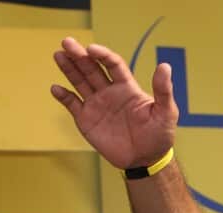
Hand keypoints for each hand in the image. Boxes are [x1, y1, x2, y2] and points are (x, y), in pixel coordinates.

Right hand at [50, 36, 177, 169]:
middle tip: (67, 42)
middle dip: (79, 55)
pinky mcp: (86, 119)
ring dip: (69, 68)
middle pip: (92, 68)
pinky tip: (56, 88)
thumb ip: (163, 90)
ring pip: (80, 82)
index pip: (113, 65)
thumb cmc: (159, 136)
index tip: (92, 49)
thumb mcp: (166, 113)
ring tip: (58, 55)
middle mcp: (109, 92)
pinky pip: (72, 104)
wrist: (146, 160)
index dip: (102, 55)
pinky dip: (63, 96)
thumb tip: (165, 66)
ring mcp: (96, 104)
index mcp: (127, 88)